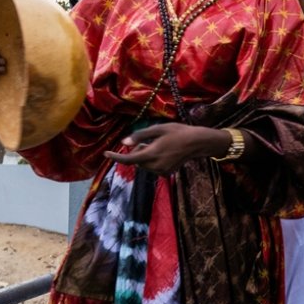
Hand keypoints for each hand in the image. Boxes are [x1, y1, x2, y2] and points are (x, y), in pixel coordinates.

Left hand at [103, 123, 230, 173]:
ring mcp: (162, 171)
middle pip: (137, 161)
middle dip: (137, 152)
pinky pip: (152, 168)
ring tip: (158, 145)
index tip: (105, 154)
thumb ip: (140, 136)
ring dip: (144, 156)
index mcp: (152, 154)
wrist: (197, 143)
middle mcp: (155, 166)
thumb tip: (124, 142)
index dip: (116, 157)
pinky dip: (152, 161)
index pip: (129, 159)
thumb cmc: (177, 132)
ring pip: (144, 165)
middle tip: (149, 141)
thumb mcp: (158, 129)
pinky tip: (164, 152)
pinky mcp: (166, 173)